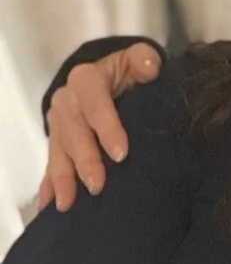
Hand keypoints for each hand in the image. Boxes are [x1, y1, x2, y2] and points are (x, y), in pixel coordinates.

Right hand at [36, 44, 158, 211]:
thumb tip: (150, 67)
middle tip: (97, 185)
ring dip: (62, 178)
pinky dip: (49, 184)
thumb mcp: (137, 59)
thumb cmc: (127, 71)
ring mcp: (58, 122)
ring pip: (58, 151)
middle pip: (74, 133)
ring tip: (68, 203)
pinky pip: (51, 162)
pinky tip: (49, 204)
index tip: (121, 153)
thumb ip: (144, 60)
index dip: (107, 128)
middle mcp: (67, 101)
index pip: (95, 105)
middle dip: (84, 161)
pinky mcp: (56, 139)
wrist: (105, 75)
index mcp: (86, 80)